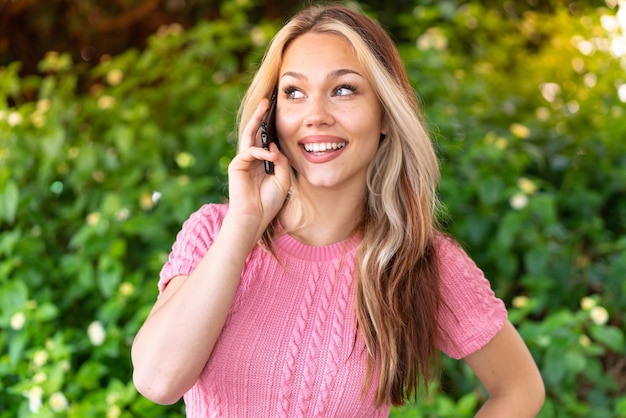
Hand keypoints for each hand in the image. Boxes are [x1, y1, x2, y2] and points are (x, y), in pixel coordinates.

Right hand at [226, 98, 290, 236]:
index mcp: (263, 161)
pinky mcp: (237, 165)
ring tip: (264, 106)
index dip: (272, 126)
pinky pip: (249, 152)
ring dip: (257, 120)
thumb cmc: (269, 202)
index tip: (279, 110)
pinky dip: (261, 152)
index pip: (267, 139)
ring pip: (249, 135)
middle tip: (268, 99)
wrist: (255, 217)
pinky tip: (271, 155)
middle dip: (261, 115)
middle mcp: (253, 158)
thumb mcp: (283, 180)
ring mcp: (244, 161)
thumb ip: (281, 162)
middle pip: (256, 132)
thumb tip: (275, 146)